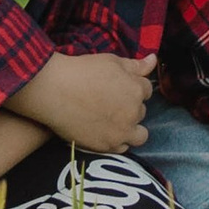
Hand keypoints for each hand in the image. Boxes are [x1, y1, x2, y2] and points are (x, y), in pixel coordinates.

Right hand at [10, 47, 154, 154]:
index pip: (146, 90)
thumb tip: (153, 60)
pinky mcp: (106, 146)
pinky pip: (122, 148)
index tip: (117, 87)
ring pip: (139, 134)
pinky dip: (118, 140)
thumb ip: (136, 65)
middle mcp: (133, 113)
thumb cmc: (82, 72)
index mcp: (136, 90)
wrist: (54, 92)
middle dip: (130, 106)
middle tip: (110, 102)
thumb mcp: (112, 61)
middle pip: (141, 111)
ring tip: (113, 120)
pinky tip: (106, 131)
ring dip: (131, 128)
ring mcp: (120, 132)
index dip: (132, 87)